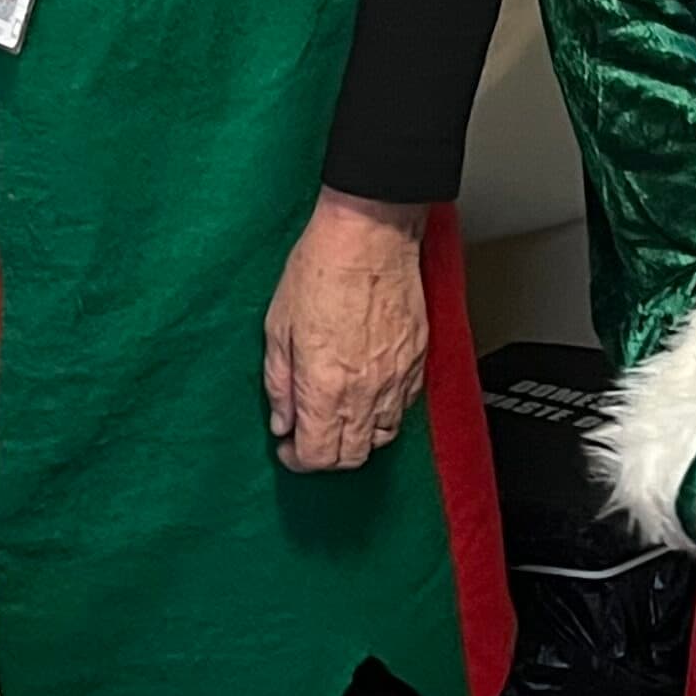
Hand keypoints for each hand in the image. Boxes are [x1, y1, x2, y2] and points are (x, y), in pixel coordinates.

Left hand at [264, 190, 428, 471]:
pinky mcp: (418, 363)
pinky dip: (382, 415)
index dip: (298, 460)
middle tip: (307, 438)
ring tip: (336, 419)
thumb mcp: (278, 328)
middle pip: (352, 457)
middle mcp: (366, 392)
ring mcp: (397, 380)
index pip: (318, 455)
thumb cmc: (321, 270)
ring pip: (382, 438)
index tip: (287, 448)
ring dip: (357, 439)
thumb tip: (282, 420)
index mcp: (326, 387)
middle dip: (326, 456)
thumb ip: (279, 384)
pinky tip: (365, 397)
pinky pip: (403, 408)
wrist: (371, 235)